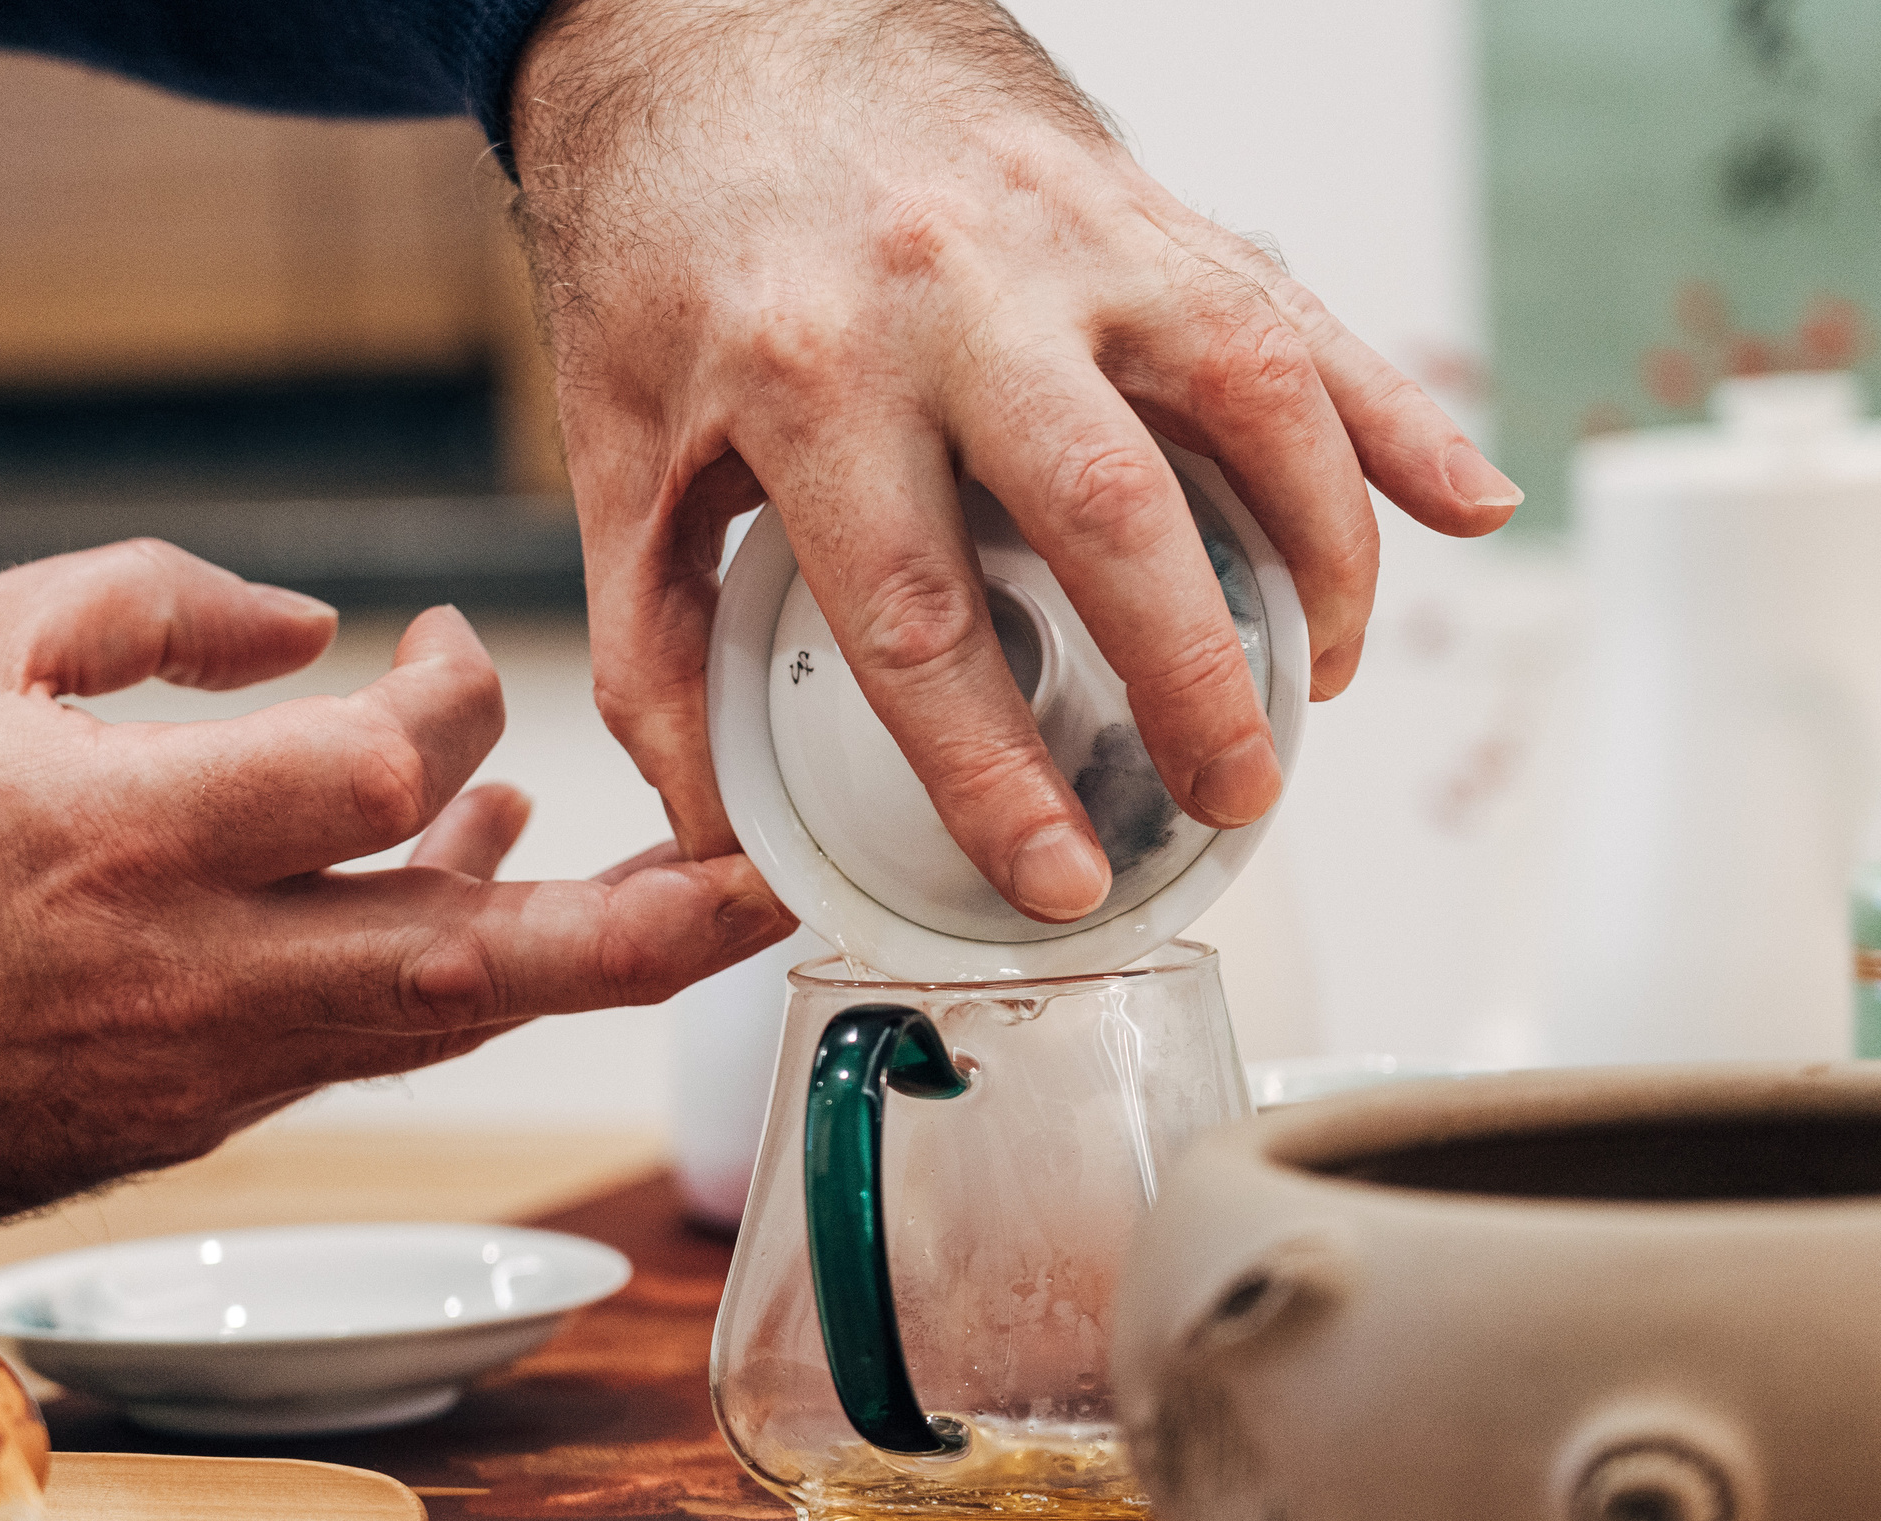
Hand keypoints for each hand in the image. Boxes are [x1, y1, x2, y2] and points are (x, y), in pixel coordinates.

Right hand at [0, 539, 787, 1232]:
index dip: (453, 700)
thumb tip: (310, 624)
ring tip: (691, 901)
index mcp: (134, 836)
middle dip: (642, 929)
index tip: (446, 650)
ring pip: (439, 1024)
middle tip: (776, 889)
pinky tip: (483, 901)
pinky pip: (367, 1047)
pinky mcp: (204, 1114)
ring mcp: (212, 1062)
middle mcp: (200, 969)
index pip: (375, 777)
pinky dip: (447, 975)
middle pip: (471, 961)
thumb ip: (144, 601)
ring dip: (573, 957)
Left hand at [509, 0, 1519, 920]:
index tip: (1058, 875)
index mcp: (806, 377)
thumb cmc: (664, 240)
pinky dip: (1393, 410)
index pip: (922, 619)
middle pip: (1111, 520)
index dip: (997, 772)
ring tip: (1323, 680)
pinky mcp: (1137, 198)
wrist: (708, 23)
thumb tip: (709, 817)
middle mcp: (950, 300)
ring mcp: (1063, 237)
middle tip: (1234, 794)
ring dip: (1318, 555)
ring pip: (1245, 401)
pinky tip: (1466, 503)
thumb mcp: (615, 444)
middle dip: (1194, 683)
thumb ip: (652, 639)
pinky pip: (1293, 309)